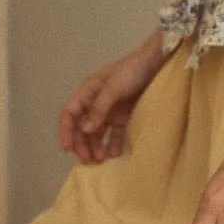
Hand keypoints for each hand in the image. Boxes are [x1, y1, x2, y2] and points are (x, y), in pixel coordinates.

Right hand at [58, 33, 164, 163]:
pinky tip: (116, 154)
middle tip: (88, 159)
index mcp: (88, 92)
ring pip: (97, 132)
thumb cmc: (132, 71)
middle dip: (82, 143)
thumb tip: (85, 130)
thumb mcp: (113, 87)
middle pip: (82, 126)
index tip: (67, 149)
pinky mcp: (125, 116)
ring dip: (96, 146)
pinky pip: (115, 133)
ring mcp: (111, 110)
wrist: (158, 62)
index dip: (66, 130)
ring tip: (100, 160)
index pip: (70, 113)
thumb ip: (99, 108)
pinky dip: (114, 144)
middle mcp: (96, 103)